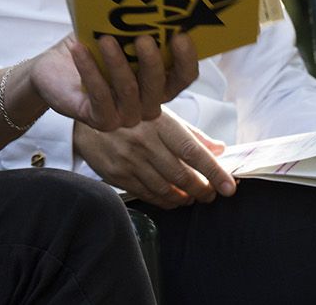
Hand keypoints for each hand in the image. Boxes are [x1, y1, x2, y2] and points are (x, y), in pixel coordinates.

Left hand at [26, 33, 198, 131]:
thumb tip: (143, 2)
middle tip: (143, 38)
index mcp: (158, 83)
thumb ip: (131, 27)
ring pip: (129, 91)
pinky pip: (100, 97)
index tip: (182, 35)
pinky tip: (79, 51)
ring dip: (117, 63)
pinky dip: (90, 72)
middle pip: (159, 87)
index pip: (183, 77)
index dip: (186, 59)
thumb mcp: (113, 35)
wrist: (53, 70)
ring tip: (105, 39)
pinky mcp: (101, 120)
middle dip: (153, 62)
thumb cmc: (90, 50)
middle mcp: (147, 103)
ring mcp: (125, 116)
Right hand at [73, 108, 234, 208]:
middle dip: (202, 190)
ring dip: (185, 198)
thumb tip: (220, 149)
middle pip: (182, 176)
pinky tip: (173, 199)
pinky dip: (166, 201)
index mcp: (159, 123)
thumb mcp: (160, 113)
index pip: (193, 152)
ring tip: (192, 197)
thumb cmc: (129, 114)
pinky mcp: (117, 174)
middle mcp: (144, 142)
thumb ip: (191, 133)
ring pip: (166, 189)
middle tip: (211, 194)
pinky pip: (148, 195)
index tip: (229, 186)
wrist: (86, 118)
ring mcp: (129, 160)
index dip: (214, 172)